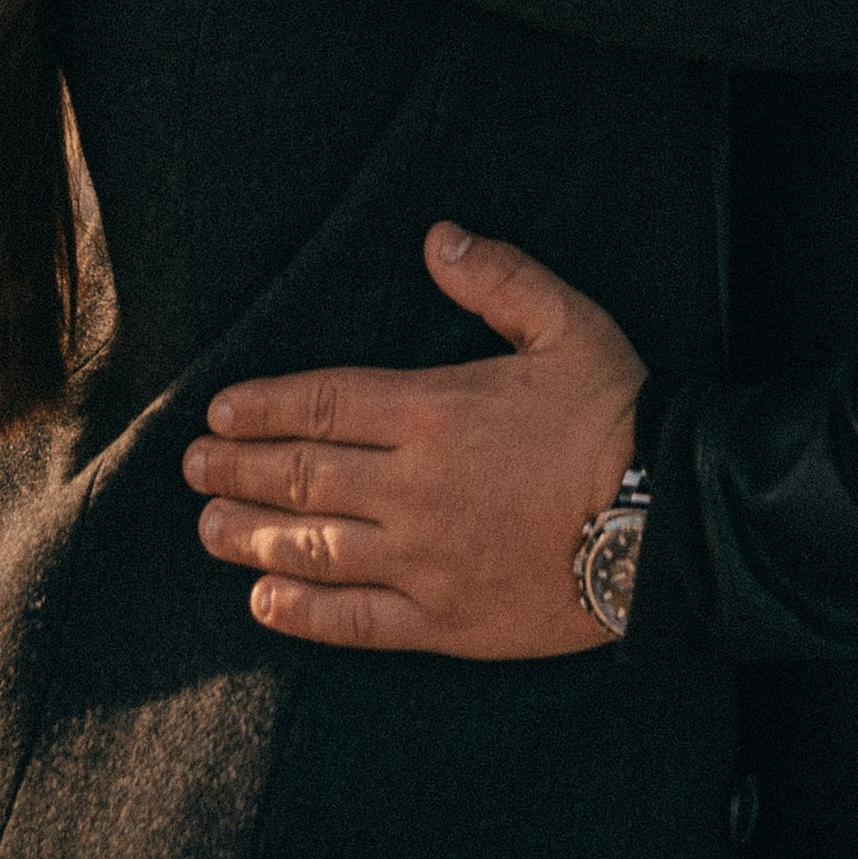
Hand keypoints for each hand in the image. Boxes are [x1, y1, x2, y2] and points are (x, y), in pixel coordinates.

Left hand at [181, 224, 645, 657]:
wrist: (666, 523)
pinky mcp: (442, 618)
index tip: (221, 409)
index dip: (265, 407)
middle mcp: (413, 488)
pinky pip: (353, 619)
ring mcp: (422, 559)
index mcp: (436, 411)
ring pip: (313, 548)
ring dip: (250, 537)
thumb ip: (500, 278)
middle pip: (303, 476)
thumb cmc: (619, 415)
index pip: (325, 404)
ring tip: (207, 527)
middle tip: (191, 466)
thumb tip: (438, 239)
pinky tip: (263, 604)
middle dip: (238, 468)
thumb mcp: (570, 324)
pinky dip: (301, 613)